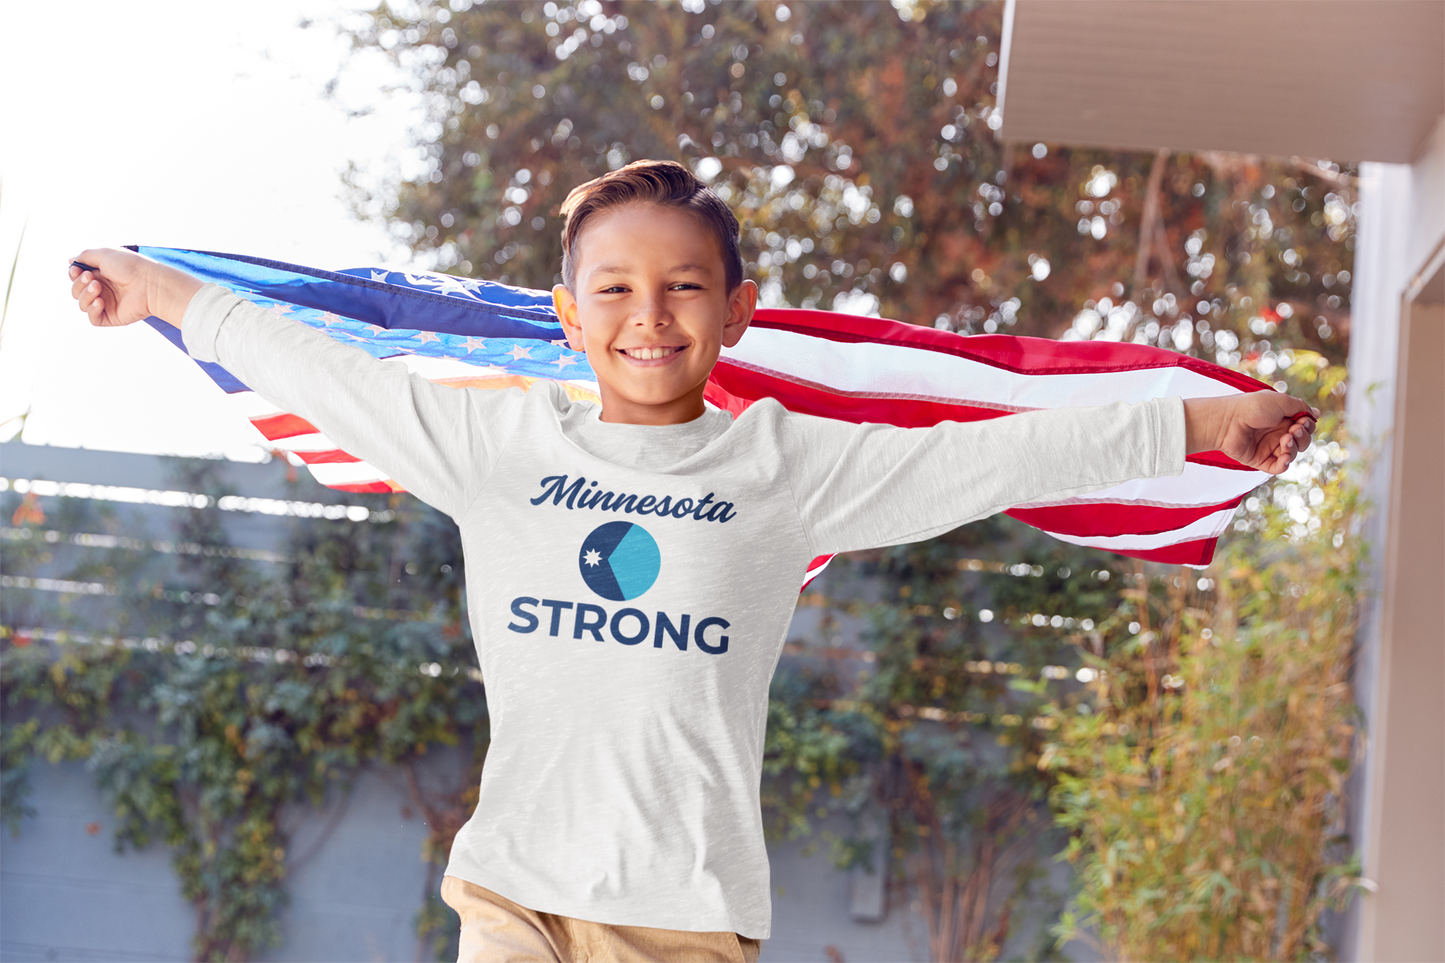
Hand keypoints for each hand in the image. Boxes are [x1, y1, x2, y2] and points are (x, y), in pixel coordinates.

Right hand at [67, 247, 202, 327]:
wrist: (149, 283)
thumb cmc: (130, 266)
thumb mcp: (104, 254)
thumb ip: (85, 256)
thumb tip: (71, 261)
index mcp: (101, 274)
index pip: (77, 277)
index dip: (73, 274)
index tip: (77, 270)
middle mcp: (103, 289)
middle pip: (76, 291)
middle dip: (79, 284)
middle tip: (92, 278)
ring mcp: (107, 303)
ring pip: (82, 304)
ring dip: (85, 295)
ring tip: (98, 288)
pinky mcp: (112, 317)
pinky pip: (93, 319)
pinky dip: (92, 310)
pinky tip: (100, 302)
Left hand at [1184, 392, 1318, 474]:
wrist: (1228, 421)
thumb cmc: (1252, 407)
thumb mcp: (1280, 401)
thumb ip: (1300, 407)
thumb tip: (1316, 414)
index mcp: (1283, 418)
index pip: (1305, 427)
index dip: (1308, 426)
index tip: (1302, 420)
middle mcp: (1277, 433)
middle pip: (1302, 442)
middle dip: (1303, 437)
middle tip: (1293, 429)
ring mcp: (1269, 447)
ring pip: (1293, 454)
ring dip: (1294, 448)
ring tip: (1284, 440)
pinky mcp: (1260, 460)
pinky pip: (1279, 467)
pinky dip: (1285, 463)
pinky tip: (1284, 456)